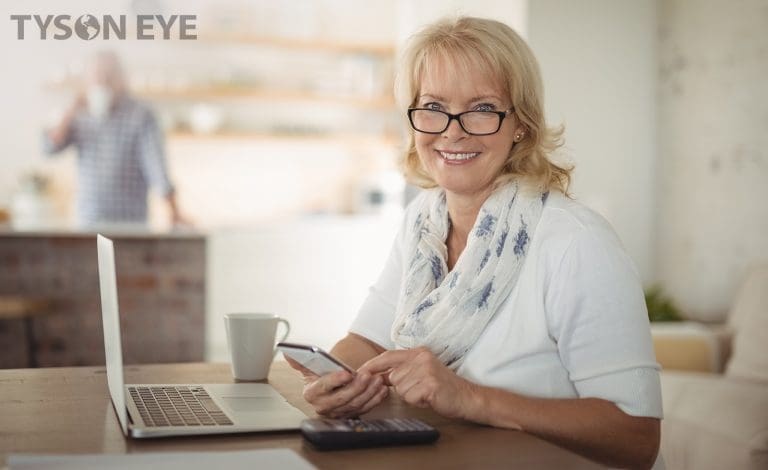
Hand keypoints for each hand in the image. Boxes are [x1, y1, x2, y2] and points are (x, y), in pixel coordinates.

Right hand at [284, 356, 388, 417]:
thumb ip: (300, 360)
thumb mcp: (309, 367)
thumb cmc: (319, 375)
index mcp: (311, 393)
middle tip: (366, 375)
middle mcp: (324, 406)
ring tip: (377, 379)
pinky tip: (381, 389)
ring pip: (355, 404)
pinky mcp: (351, 414)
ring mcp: (338, 412)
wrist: (329, 386)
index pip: (323, 387)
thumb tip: (288, 352)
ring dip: (368, 392)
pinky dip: (375, 399)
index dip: (335, 380)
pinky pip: (365, 408)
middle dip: (356, 387)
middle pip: (341, 398)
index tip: (346, 373)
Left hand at [359, 347, 478, 419]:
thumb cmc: (442, 387)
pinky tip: (429, 398)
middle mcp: (421, 357)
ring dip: (411, 395)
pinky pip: (410, 396)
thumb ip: (401, 371)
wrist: (466, 397)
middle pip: (393, 376)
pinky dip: (418, 401)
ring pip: (400, 388)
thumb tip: (377, 375)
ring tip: (426, 393)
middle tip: (421, 389)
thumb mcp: (421, 372)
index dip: (372, 365)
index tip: (359, 372)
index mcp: (418, 352)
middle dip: (402, 388)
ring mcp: (426, 370)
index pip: (388, 356)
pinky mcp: (430, 384)